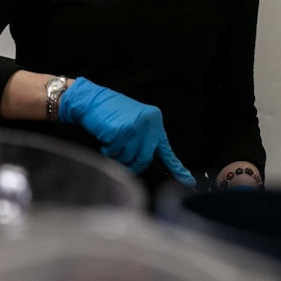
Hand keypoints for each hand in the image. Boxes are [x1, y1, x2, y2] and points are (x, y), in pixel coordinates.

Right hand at [58, 77, 195, 187]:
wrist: (91, 99)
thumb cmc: (111, 111)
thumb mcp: (135, 120)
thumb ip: (144, 139)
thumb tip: (147, 160)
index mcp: (154, 121)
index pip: (167, 150)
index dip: (177, 168)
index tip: (188, 181)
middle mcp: (148, 124)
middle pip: (144, 160)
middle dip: (131, 163)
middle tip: (122, 155)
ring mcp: (135, 128)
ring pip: (127, 159)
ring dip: (117, 154)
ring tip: (112, 138)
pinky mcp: (120, 132)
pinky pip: (114, 154)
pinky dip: (107, 150)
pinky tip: (105, 137)